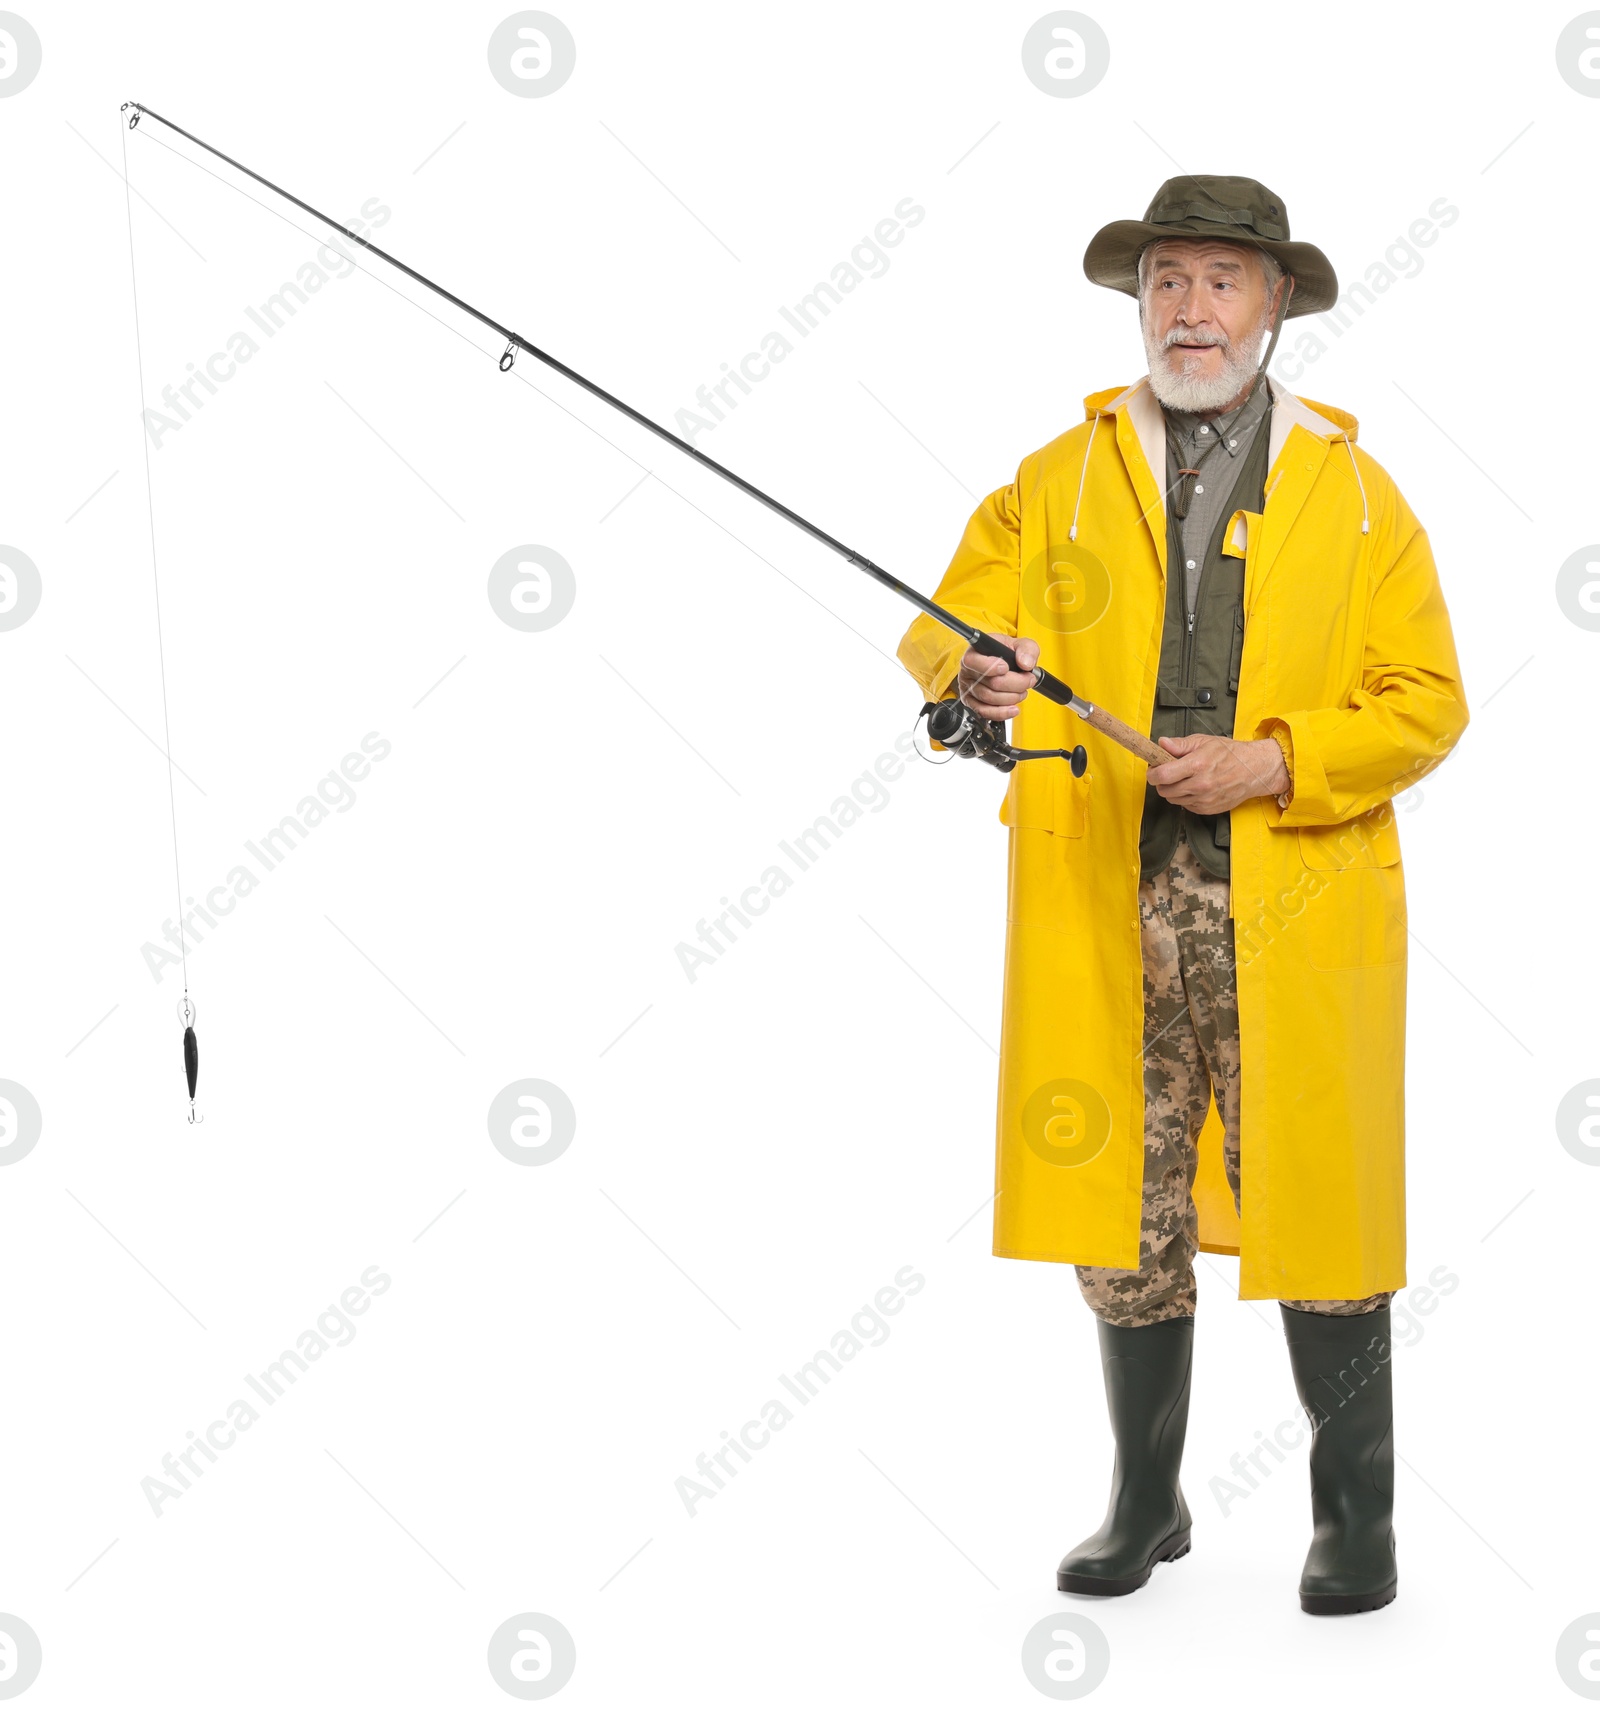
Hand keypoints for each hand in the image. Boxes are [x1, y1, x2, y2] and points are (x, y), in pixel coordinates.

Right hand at [956, 634, 1038, 721]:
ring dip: (1012, 697)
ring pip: (990, 698)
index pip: (973, 661)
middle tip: (1028, 680)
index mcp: (974, 653)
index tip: (1006, 667)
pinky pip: (984, 712)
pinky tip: (1013, 709)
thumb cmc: (1007, 653)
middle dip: (1016, 684)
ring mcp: (969, 688)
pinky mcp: (972, 703)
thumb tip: (1026, 663)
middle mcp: (968, 671)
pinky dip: (1001, 713)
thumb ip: (1026, 649)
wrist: (1004, 664)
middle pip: (990, 682)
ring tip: (1022, 691)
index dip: (991, 666)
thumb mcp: (1020, 643)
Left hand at [1148, 734, 1287, 814]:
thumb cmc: (1230, 754)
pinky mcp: (1208, 809)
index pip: (1162, 775)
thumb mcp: (1204, 742)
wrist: (1255, 770)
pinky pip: (1185, 806)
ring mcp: (1204, 799)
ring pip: (1173, 799)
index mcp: (1197, 765)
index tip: (1153, 769)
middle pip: (1164, 790)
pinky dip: (1185, 798)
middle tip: (1168, 772)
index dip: (1153, 773)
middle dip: (1161, 781)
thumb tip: (1161, 743)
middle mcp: (1200, 785)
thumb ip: (1180, 744)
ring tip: (1184, 779)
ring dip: (1173, 790)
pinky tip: (1194, 787)